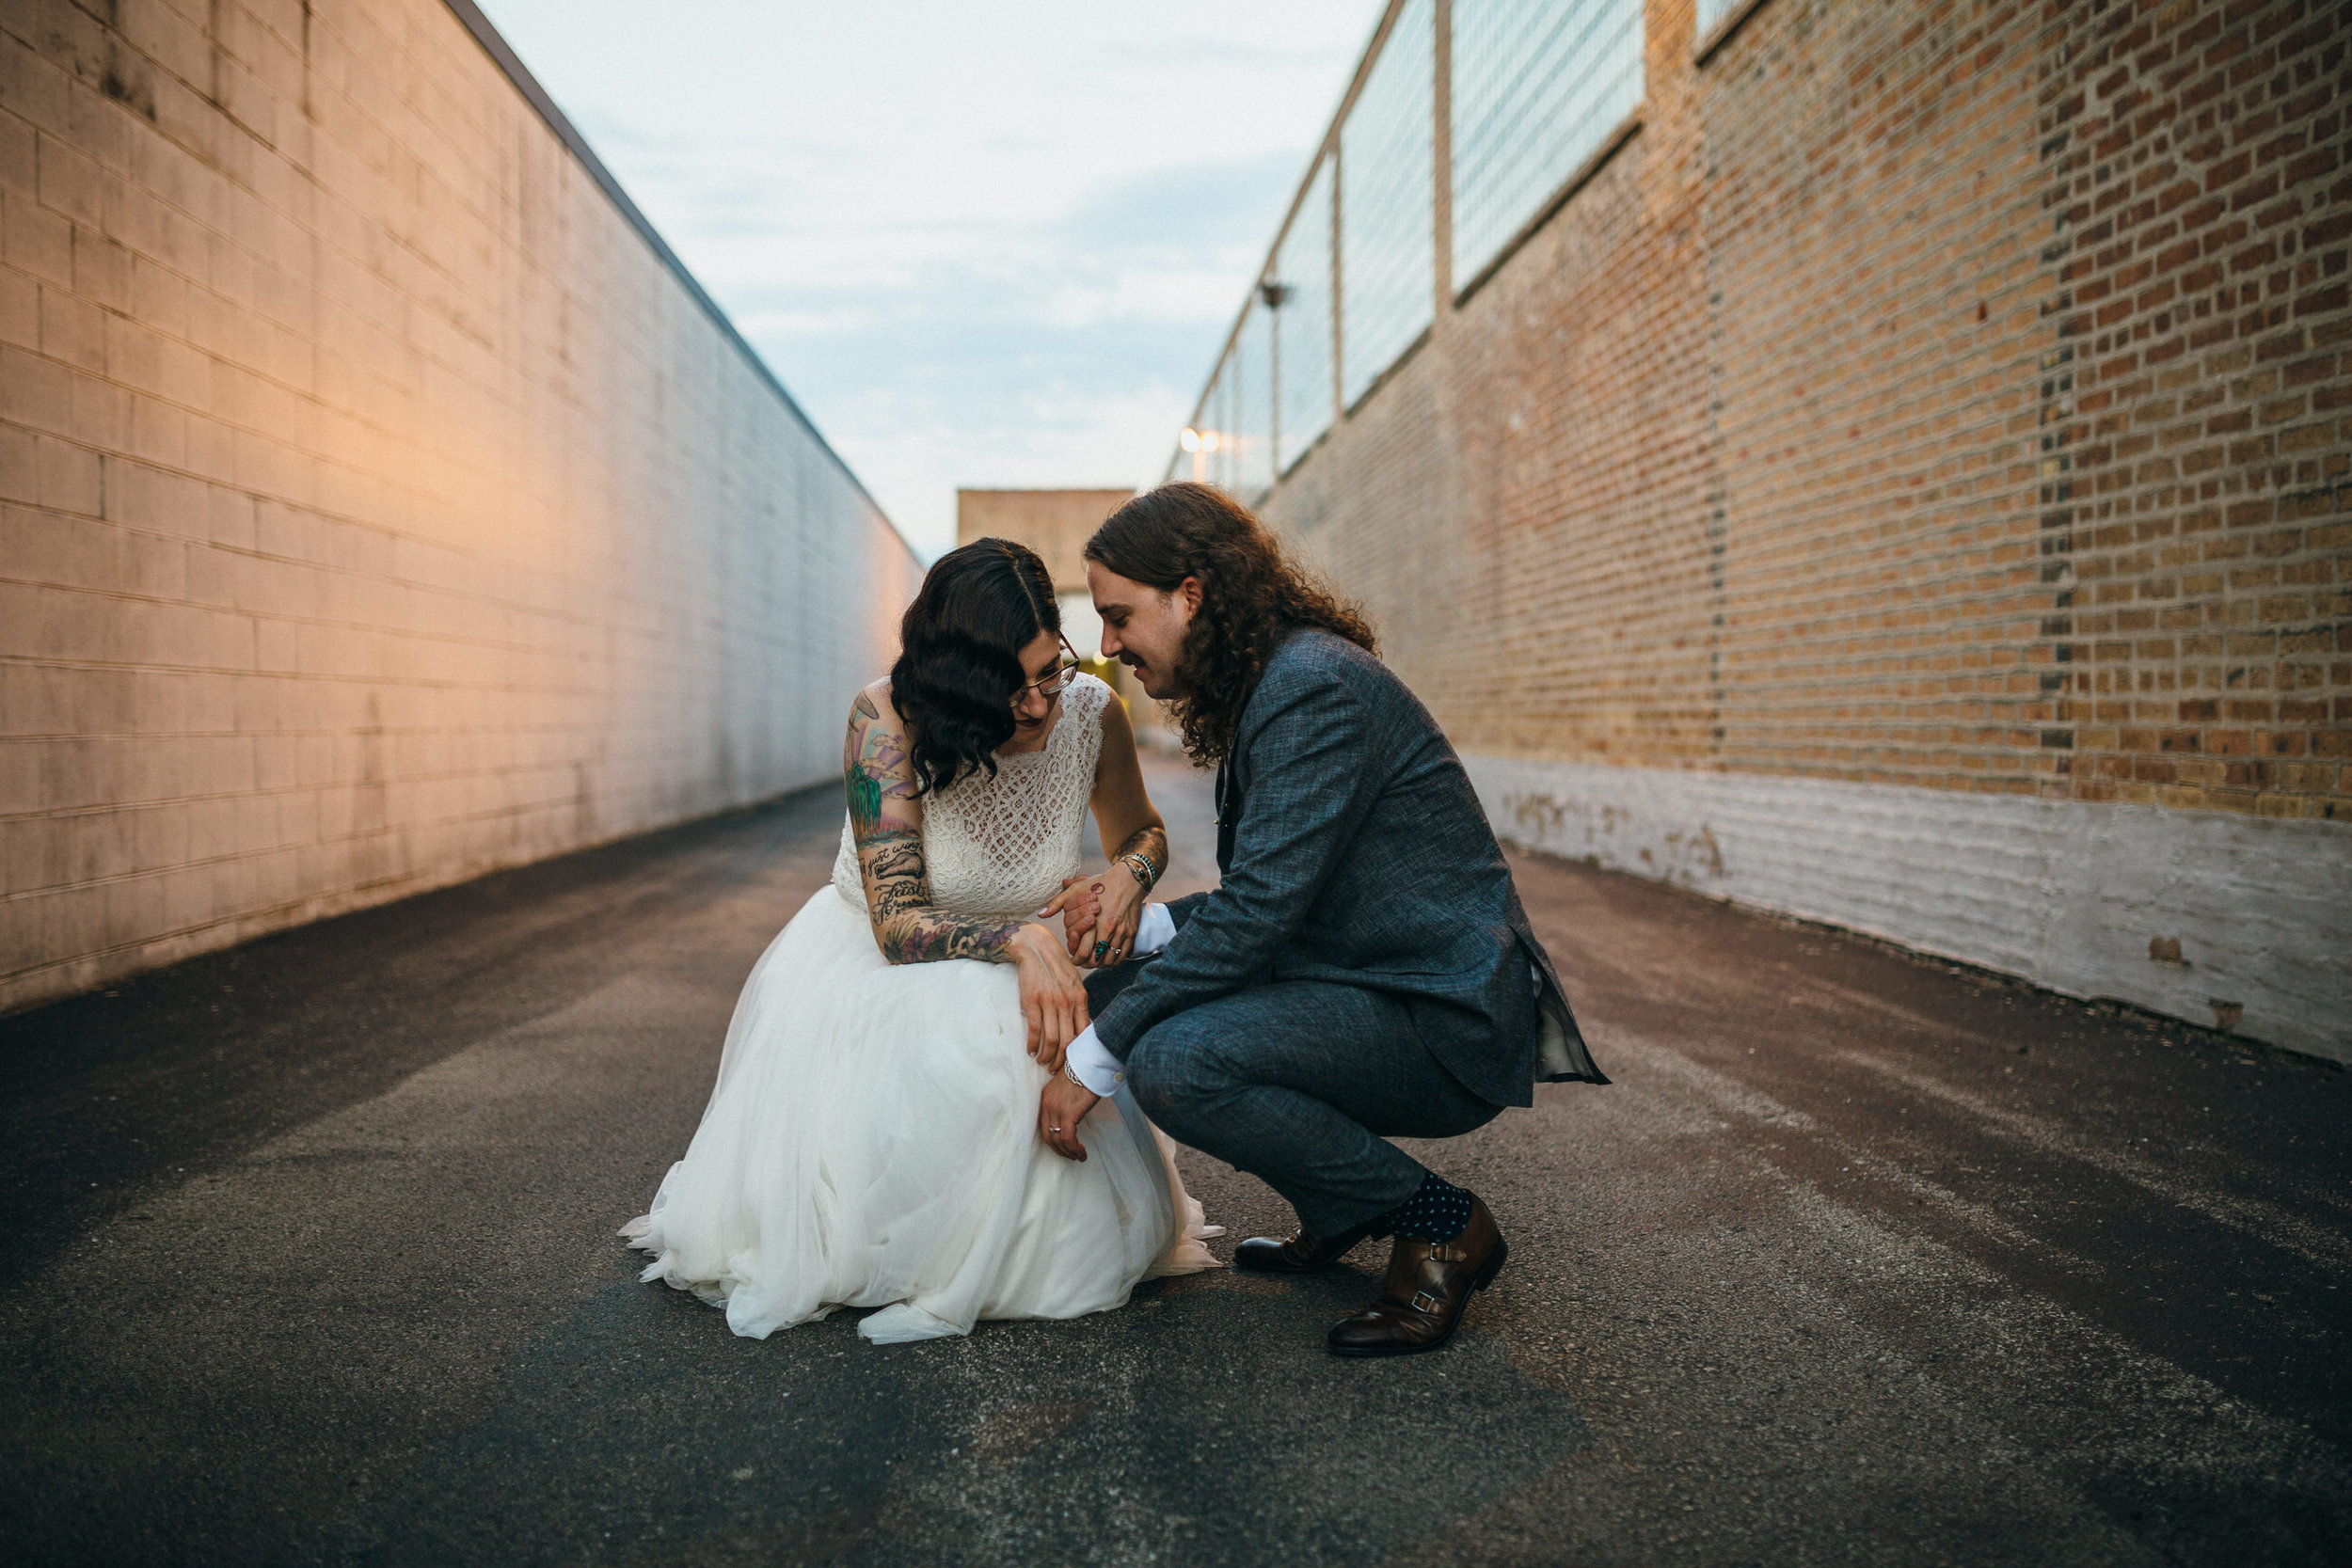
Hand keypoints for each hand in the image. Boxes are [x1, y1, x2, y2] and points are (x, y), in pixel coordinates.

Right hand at [1010, 923, 1088, 1071]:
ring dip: (1046, 1056)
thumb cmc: (1056, 966)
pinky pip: (1034, 1030)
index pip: (1083, 1033)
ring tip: (1042, 1062)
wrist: (1036, 948)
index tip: (1071, 1061)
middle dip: (1061, 1060)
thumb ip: (1078, 1004)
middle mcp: (1067, 1002)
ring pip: (1051, 1039)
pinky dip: (1032, 1044)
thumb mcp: (1074, 984)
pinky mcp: (1032, 1001)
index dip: (1077, 1052)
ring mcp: (1049, 1002)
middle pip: (1067, 1041)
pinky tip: (1030, 1051)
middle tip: (1054, 1069)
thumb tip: (1080, 1028)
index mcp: (1080, 999)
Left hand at [1038, 1071, 1099, 1160]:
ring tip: (1079, 1157)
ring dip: (1069, 1152)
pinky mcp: (1069, 1113)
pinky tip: (1082, 1153)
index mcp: (1045, 1098)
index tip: (1062, 1147)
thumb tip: (1073, 1116)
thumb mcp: (1068, 1087)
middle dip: (1059, 1150)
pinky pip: (1068, 1138)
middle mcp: (1047, 1104)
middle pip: (1047, 1136)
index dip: (1052, 1141)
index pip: (1043, 1126)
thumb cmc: (1084, 1073)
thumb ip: (1065, 1101)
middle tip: (1070, 1156)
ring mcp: (1056, 1109)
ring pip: (1058, 1140)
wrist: (1091, 1063)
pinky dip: (1075, 1148)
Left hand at [1049, 864, 1143, 967]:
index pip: (1082, 953)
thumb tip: (1042, 914)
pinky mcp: (1132, 933)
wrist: (1129, 879)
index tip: (1073, 958)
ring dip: (1100, 963)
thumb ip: (1058, 903)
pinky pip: (1122, 955)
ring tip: (1094, 960)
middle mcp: (1108, 930)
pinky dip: (1114, 960)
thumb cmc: (1101, 884)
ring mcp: (1122, 932)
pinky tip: (1107, 957)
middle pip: (1095, 960)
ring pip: (1109, 960)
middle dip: (1086, 963)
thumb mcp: (1077, 889)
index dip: (1076, 959)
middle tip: (1082, 961)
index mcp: (1094, 922)